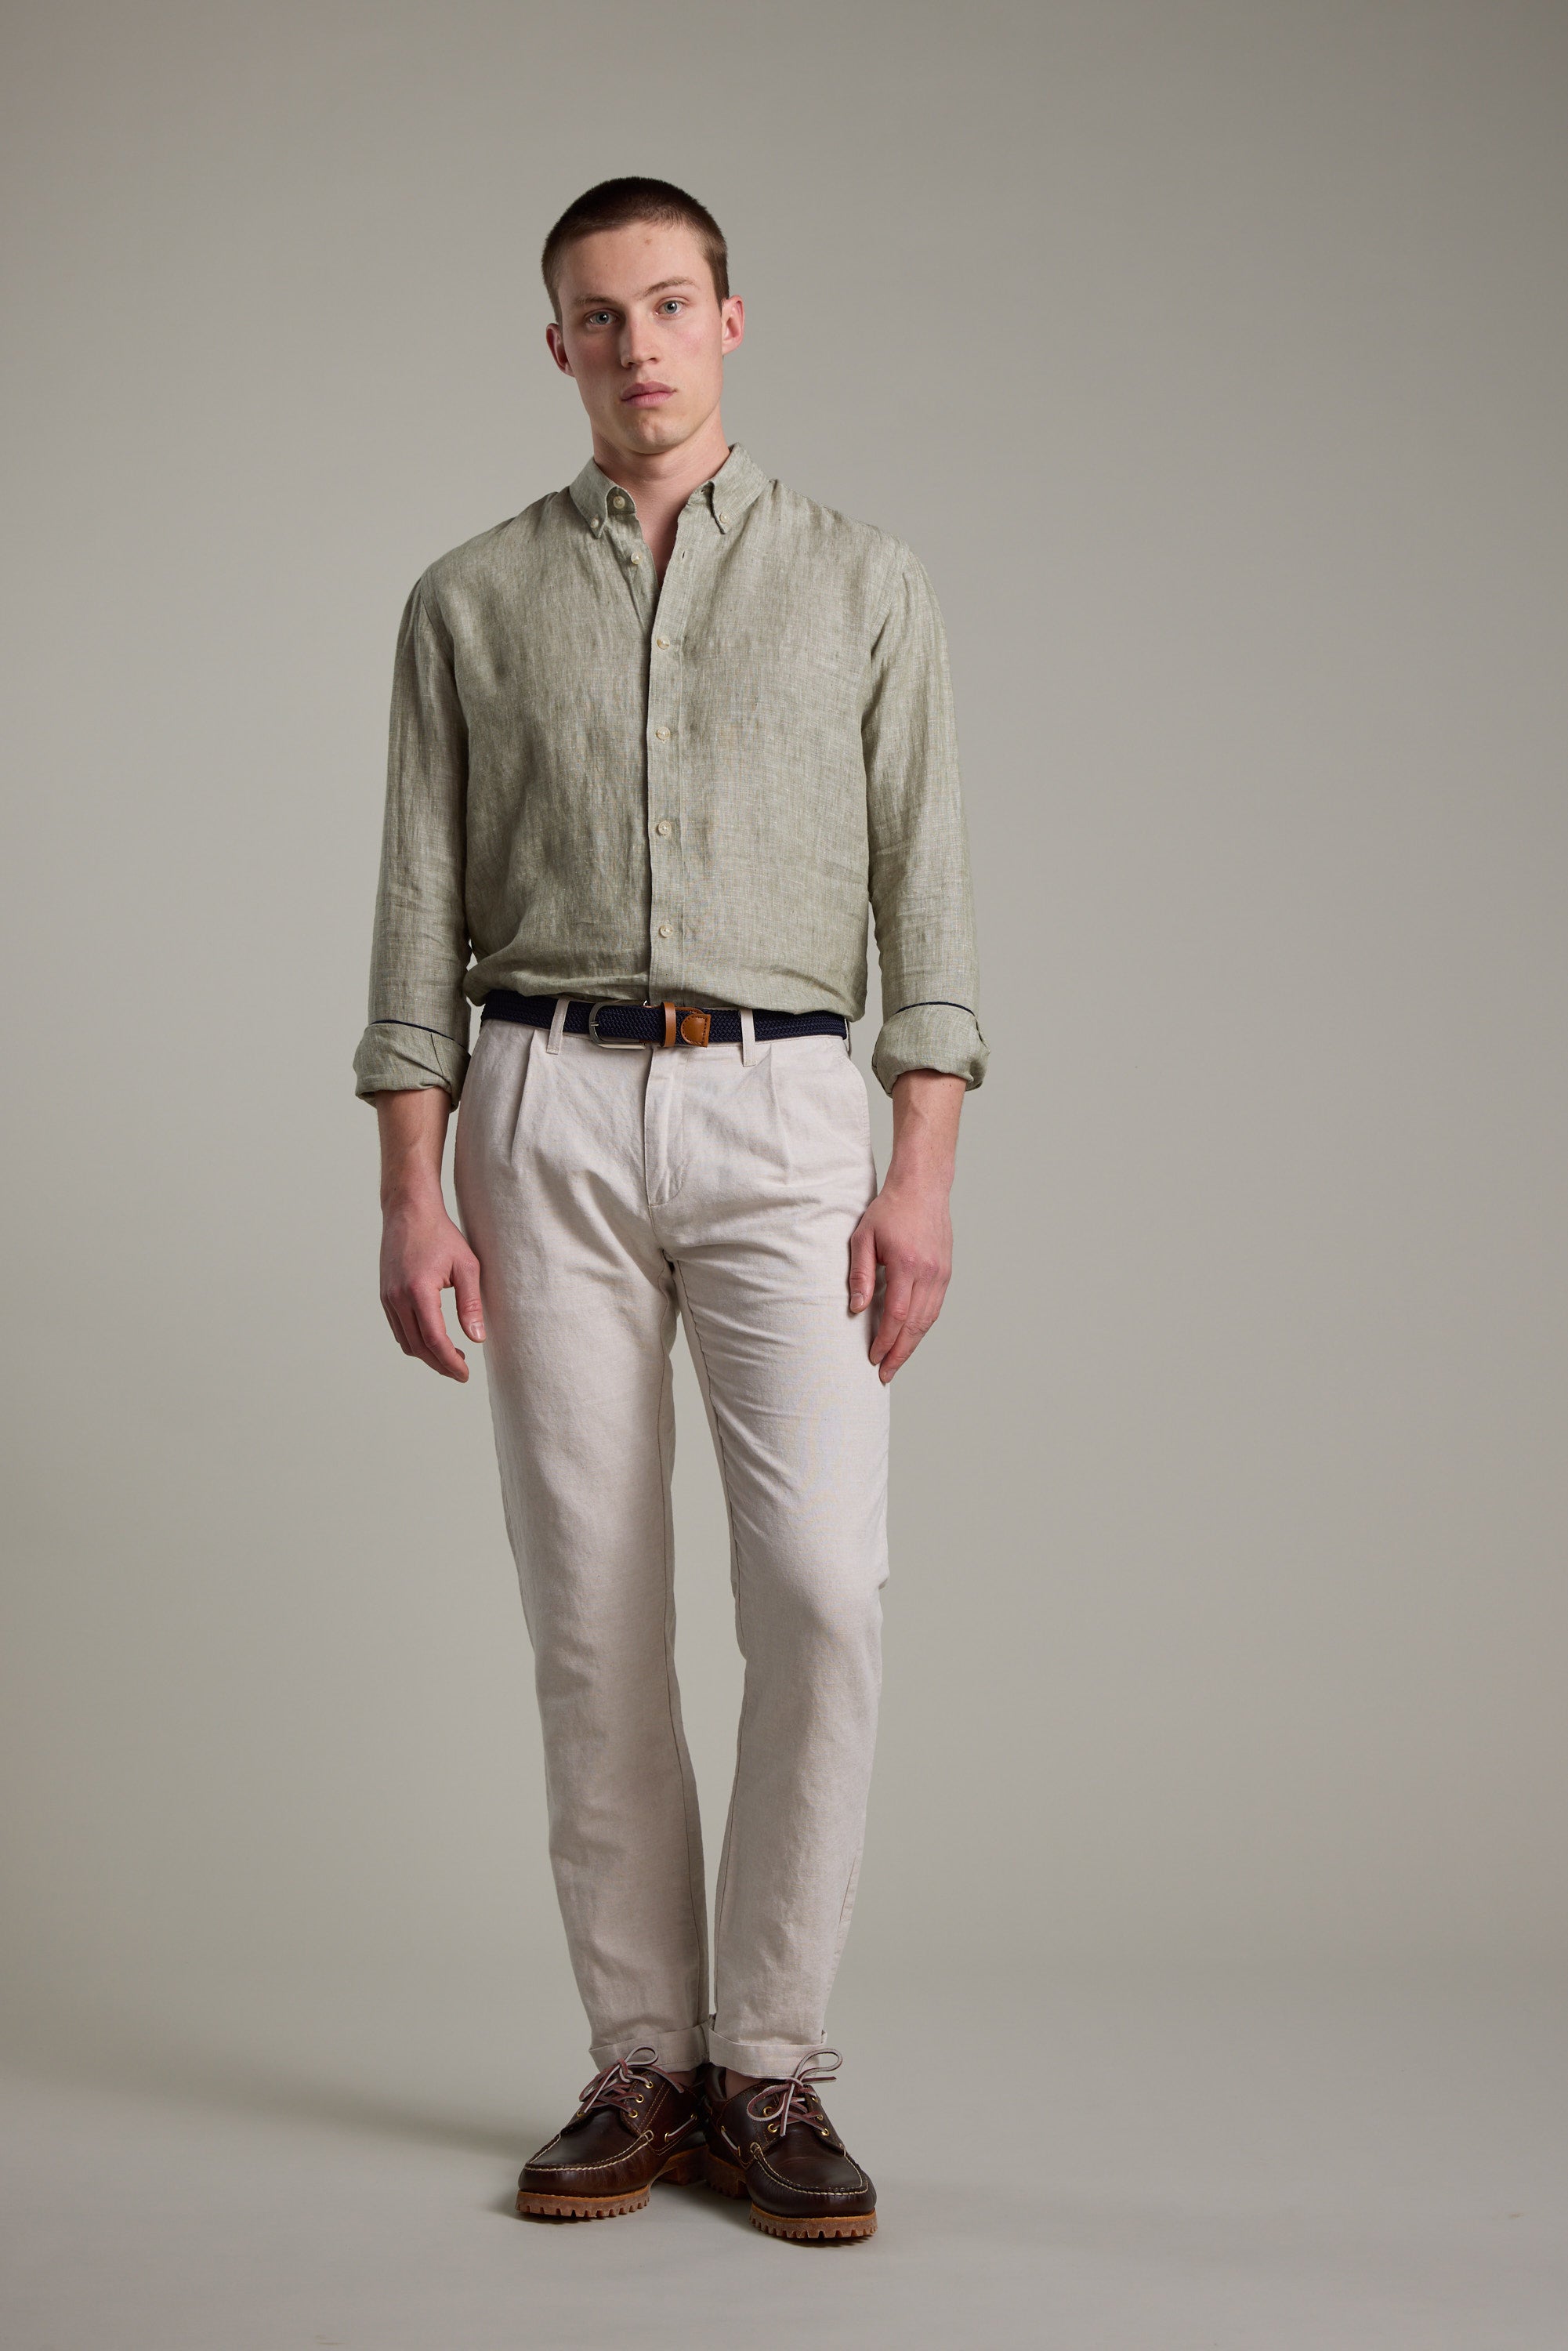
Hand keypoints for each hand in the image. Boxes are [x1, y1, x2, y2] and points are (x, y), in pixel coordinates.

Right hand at [372, 1085, 481, 1380]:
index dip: (450, 1362)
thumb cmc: (441, 1235)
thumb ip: (471, 1303)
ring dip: (427, 1355)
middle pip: (418, 1347)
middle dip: (440, 1364)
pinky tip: (433, 1339)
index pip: (434, 1339)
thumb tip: (477, 1338)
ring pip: (405, 1342)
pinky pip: (398, 1329)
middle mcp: (398, 1298)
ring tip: (451, 1357)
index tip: (465, 1374)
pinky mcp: (384, 1296)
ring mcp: (387, 1298)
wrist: (408, 1211)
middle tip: (461, 1371)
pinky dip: (415, 1341)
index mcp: (419, 1291)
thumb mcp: (467, 1266)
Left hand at [846, 1067, 963, 1382]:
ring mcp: (942, 1273)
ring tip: (896, 1361)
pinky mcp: (946, 1272)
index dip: (885, 1341)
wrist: (923, 1186)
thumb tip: (856, 1309)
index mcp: (908, 1265)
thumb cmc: (890, 1209)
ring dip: (912, 1344)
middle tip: (885, 1374)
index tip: (873, 1358)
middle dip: (900, 1353)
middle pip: (916, 1325)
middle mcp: (929, 1273)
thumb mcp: (863, 1237)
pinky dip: (922, 1326)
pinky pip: (935, 1307)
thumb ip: (860, 1274)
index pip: (897, 1315)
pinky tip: (910, 1336)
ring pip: (929, 1319)